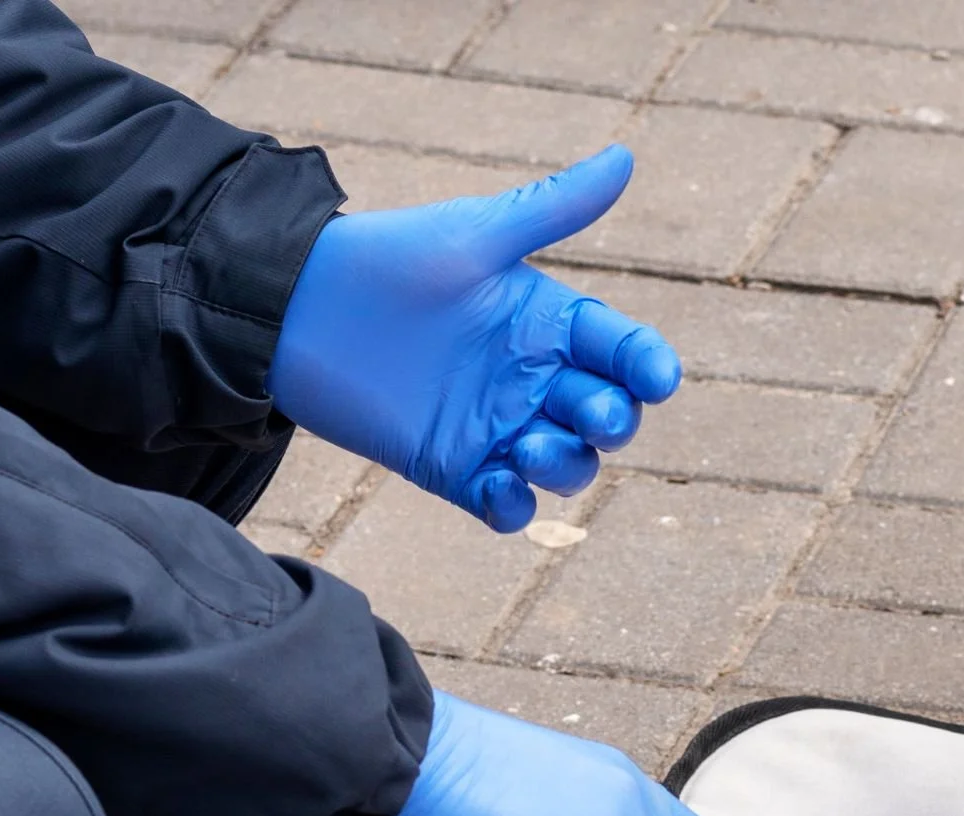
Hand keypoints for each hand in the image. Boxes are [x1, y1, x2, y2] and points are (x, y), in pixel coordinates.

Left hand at [267, 144, 679, 533]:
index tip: (658, 378)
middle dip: (610, 420)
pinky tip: (501, 489)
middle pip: (603, 416)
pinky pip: (503, 505)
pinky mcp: (454, 468)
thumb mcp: (476, 237)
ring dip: (565, 467)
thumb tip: (625, 157)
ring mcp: (496, 427)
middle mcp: (532, 378)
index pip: (621, 351)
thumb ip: (551, 210)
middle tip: (591, 413)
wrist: (305, 312)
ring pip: (563, 465)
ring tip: (530, 447)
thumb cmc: (393, 260)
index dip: (646, 366)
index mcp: (549, 322)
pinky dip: (512, 508)